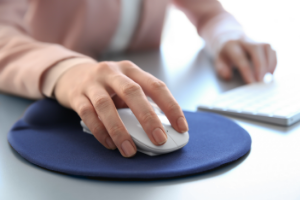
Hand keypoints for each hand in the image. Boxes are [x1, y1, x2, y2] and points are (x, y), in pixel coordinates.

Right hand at [54, 61, 188, 156]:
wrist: (71, 74)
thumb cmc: (106, 84)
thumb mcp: (125, 86)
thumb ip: (140, 101)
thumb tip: (160, 127)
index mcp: (130, 70)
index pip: (156, 86)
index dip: (170, 106)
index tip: (181, 127)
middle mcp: (112, 72)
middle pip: (133, 93)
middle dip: (148, 118)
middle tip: (159, 139)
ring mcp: (92, 83)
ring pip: (106, 106)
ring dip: (120, 130)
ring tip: (129, 149)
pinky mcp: (77, 96)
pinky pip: (88, 115)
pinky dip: (100, 131)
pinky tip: (110, 144)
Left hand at [215, 39, 276, 82]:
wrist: (230, 39)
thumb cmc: (225, 55)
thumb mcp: (218, 62)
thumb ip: (221, 69)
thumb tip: (228, 76)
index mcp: (231, 45)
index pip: (240, 58)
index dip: (247, 71)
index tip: (251, 82)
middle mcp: (245, 41)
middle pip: (256, 49)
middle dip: (260, 66)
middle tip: (261, 81)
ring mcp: (256, 41)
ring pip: (267, 48)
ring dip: (269, 64)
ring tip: (267, 78)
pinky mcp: (264, 45)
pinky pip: (273, 51)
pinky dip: (273, 63)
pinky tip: (270, 73)